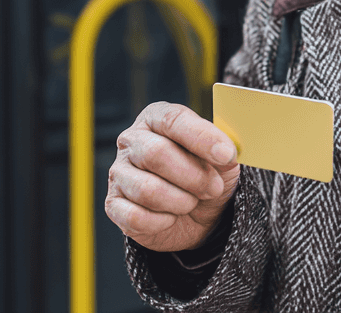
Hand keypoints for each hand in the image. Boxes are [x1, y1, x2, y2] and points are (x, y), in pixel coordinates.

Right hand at [106, 101, 239, 252]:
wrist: (196, 214)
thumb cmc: (207, 174)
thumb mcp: (222, 159)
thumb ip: (224, 150)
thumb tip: (226, 152)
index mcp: (157, 118)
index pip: (173, 120)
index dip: (201, 137)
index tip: (226, 155)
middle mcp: (132, 141)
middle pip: (156, 154)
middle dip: (193, 176)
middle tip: (214, 188)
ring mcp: (119, 172)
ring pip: (147, 190)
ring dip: (180, 201)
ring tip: (192, 202)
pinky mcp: (114, 204)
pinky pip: (136, 217)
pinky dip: (162, 222)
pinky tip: (172, 217)